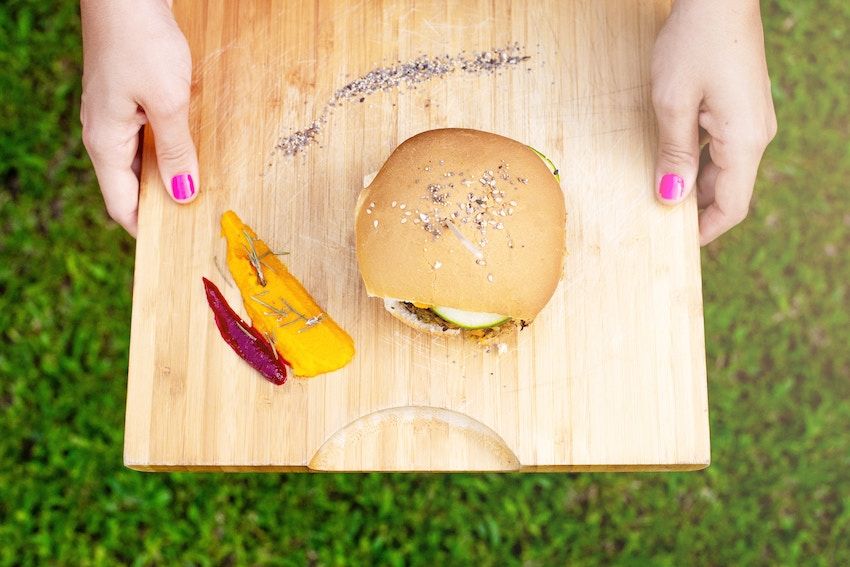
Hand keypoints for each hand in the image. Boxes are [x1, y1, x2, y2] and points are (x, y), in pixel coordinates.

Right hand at [80, 0, 198, 236]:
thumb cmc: (142, 42)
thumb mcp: (167, 104)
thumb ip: (176, 152)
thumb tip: (183, 195)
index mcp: (105, 143)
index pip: (121, 206)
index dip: (149, 229)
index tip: (179, 245)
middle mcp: (105, 134)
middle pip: (131, 187)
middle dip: (163, 206)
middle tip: (199, 221)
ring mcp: (116, 116)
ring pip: (142, 162)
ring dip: (169, 177)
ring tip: (202, 191)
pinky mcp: (130, 98)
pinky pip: (149, 137)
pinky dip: (169, 151)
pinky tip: (194, 153)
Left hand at [651, 0, 776, 244]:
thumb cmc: (695, 43)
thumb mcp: (673, 103)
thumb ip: (674, 154)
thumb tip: (671, 196)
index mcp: (744, 141)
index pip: (732, 206)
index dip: (705, 231)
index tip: (677, 245)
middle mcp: (755, 134)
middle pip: (728, 189)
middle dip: (695, 209)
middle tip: (657, 221)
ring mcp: (750, 119)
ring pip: (724, 168)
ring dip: (694, 183)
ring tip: (658, 192)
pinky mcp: (740, 105)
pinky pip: (721, 145)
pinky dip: (698, 159)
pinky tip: (671, 158)